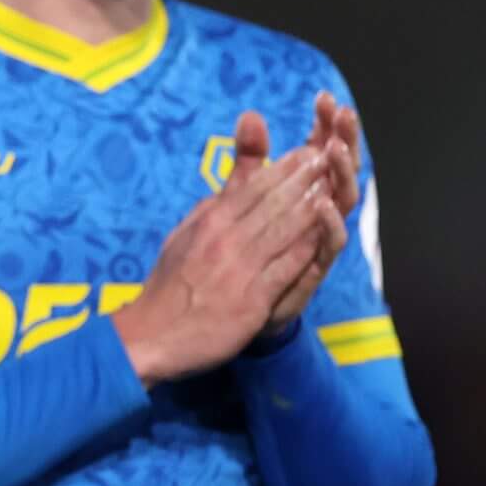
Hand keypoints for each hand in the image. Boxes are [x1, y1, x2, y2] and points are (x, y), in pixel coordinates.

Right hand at [112, 122, 341, 385]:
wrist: (152, 333)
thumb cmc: (168, 288)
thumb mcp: (182, 237)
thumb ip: (209, 212)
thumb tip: (229, 190)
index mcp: (208, 222)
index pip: (252, 187)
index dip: (283, 168)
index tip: (306, 153)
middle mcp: (225, 239)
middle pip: (273, 202)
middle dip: (304, 178)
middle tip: (329, 159)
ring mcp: (240, 267)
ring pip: (284, 228)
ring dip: (312, 206)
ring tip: (333, 187)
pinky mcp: (253, 297)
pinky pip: (287, 266)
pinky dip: (308, 247)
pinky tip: (325, 233)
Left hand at [263, 93, 358, 326]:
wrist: (231, 306)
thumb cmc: (243, 252)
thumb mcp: (241, 198)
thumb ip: (249, 160)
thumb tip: (251, 116)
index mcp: (301, 192)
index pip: (321, 151)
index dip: (326, 126)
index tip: (325, 99)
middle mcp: (317, 212)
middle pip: (339, 169)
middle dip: (344, 140)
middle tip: (343, 114)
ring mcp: (318, 239)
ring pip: (342, 201)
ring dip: (341, 174)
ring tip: (335, 149)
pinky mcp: (313, 267)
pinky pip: (329, 244)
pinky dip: (328, 223)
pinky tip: (323, 203)